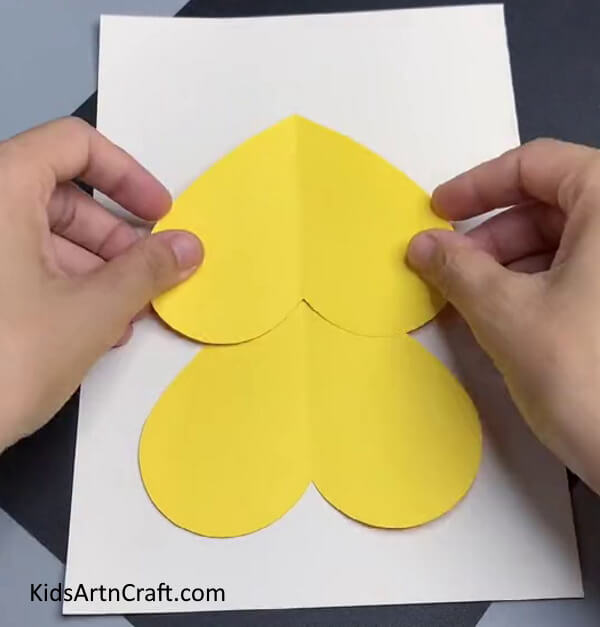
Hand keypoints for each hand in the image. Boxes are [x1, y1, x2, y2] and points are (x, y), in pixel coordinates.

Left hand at [0, 118, 202, 449]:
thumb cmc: (3, 363)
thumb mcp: (91, 312)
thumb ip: (148, 271)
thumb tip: (188, 247)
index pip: (74, 144)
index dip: (127, 175)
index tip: (159, 214)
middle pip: (63, 195)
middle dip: (116, 238)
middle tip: (148, 277)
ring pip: (46, 233)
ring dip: (96, 268)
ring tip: (123, 314)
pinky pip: (23, 261)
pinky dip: (63, 282)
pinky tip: (89, 324)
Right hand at [408, 138, 599, 491]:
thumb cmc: (587, 377)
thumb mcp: (506, 314)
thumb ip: (456, 268)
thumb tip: (422, 244)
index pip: (536, 163)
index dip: (478, 184)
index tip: (439, 211)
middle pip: (548, 204)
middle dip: (490, 235)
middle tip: (450, 268)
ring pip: (562, 241)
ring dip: (508, 264)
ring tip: (471, 300)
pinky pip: (578, 273)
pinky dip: (536, 285)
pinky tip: (506, 317)